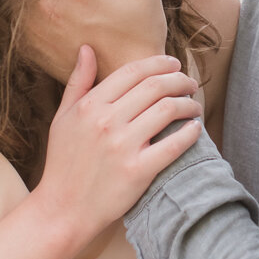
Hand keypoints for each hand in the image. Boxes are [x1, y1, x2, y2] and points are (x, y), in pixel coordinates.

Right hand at [37, 48, 202, 240]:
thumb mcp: (62, 118)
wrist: (63, 209)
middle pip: (155, 86)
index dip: (158, 63)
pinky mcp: (138, 171)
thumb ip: (78, 82)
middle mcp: (106, 122)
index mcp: (90, 105)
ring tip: (194, 105)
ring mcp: (123, 147)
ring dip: (188, 103)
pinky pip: (173, 145)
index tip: (173, 64)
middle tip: (189, 84)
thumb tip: (87, 49)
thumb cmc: (63, 163)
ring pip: (168, 110)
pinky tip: (195, 129)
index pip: (133, 72)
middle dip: (179, 80)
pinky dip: (190, 133)